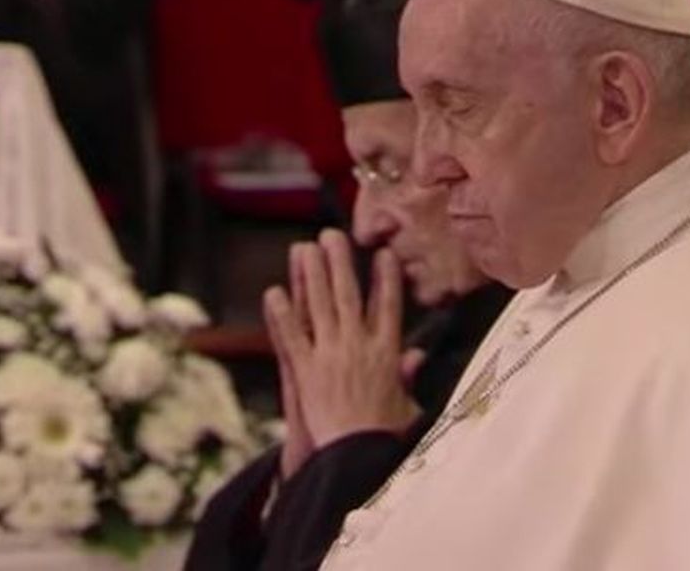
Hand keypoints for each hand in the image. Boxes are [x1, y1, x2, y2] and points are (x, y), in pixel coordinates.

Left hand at [263, 230, 419, 450]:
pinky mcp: (306, 370)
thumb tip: (416, 357)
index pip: (388, 305)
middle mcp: (358, 346)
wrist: (356, 455)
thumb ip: (407, 376)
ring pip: (318, 305)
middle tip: (331, 235)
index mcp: (387, 352)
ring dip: (310, 274)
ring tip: (303, 248)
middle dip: (340, 261)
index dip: (385, 277)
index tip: (383, 254)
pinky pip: (291, 336)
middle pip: (348, 294)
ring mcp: (330, 355)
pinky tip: (273, 292)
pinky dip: (281, 314)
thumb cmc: (385, 436)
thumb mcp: (406, 405)